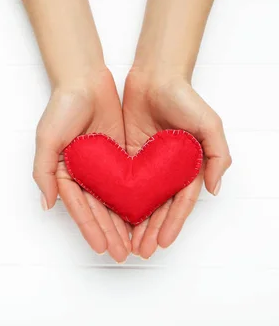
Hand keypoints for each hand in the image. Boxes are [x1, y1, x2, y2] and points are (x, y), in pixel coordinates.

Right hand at [34, 68, 130, 261]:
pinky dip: (134, 200)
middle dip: (109, 233)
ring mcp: (101, 166)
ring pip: (114, 200)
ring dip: (122, 223)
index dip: (90, 228)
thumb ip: (44, 172)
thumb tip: (48, 204)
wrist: (85, 79)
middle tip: (122, 254)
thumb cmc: (62, 107)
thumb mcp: (46, 139)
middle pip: (97, 209)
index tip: (102, 247)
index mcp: (63, 172)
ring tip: (134, 245)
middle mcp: (82, 173)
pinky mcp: (119, 156)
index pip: (78, 207)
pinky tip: (144, 217)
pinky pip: (128, 183)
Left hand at [122, 68, 231, 258]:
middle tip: (140, 250)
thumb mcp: (210, 123)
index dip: (171, 224)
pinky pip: (120, 181)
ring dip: (132, 221)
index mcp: (187, 165)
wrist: (154, 75)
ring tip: (125, 242)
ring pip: (138, 199)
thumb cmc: (184, 97)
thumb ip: (216, 155)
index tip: (162, 243)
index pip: (179, 202)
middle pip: (157, 205)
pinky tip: (110, 216)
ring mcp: (145, 163)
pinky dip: (116, 199)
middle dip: (150, 229)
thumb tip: (215, 188)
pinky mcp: (125, 154)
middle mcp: (166, 168)